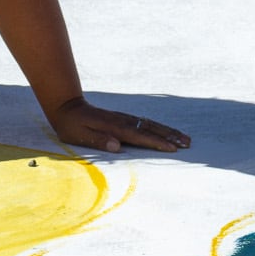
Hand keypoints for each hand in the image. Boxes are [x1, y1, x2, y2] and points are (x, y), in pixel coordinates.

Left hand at [47, 97, 188, 153]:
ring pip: (151, 124)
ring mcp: (125, 118)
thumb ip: (98, 139)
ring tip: (185, 139)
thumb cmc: (71, 125)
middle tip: (187, 143)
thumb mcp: (78, 135)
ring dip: (168, 131)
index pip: (138, 136)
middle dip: (170, 136)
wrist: (67, 106)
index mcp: (113, 127)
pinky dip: (159, 128)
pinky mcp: (124, 118)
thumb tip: (117, 145)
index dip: (155, 143)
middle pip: (150, 128)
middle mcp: (122, 120)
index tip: (171, 149)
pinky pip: (146, 123)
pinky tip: (168, 132)